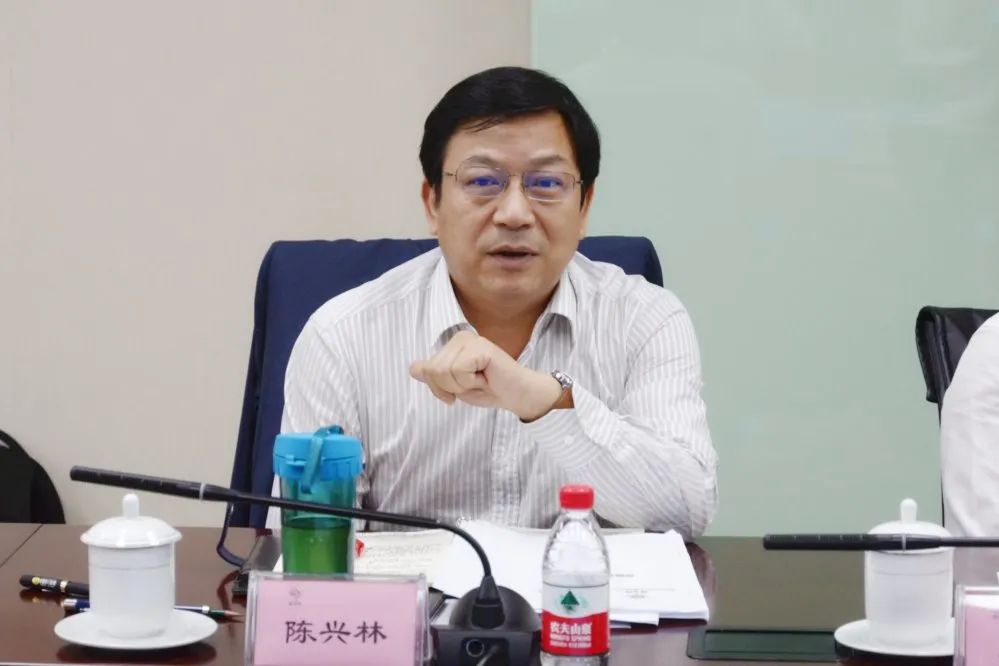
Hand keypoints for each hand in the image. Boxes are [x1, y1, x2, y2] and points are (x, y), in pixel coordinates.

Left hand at [409, 330, 563, 420]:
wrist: (517, 395)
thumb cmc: (490, 389)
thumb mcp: (455, 386)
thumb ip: (435, 375)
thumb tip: (413, 368)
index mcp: (453, 345)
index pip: (428, 370)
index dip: (440, 388)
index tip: (463, 387)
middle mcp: (460, 337)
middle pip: (433, 371)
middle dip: (451, 387)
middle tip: (474, 383)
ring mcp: (471, 340)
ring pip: (444, 372)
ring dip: (462, 385)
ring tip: (480, 380)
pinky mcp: (481, 347)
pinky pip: (459, 371)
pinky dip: (470, 382)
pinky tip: (486, 377)